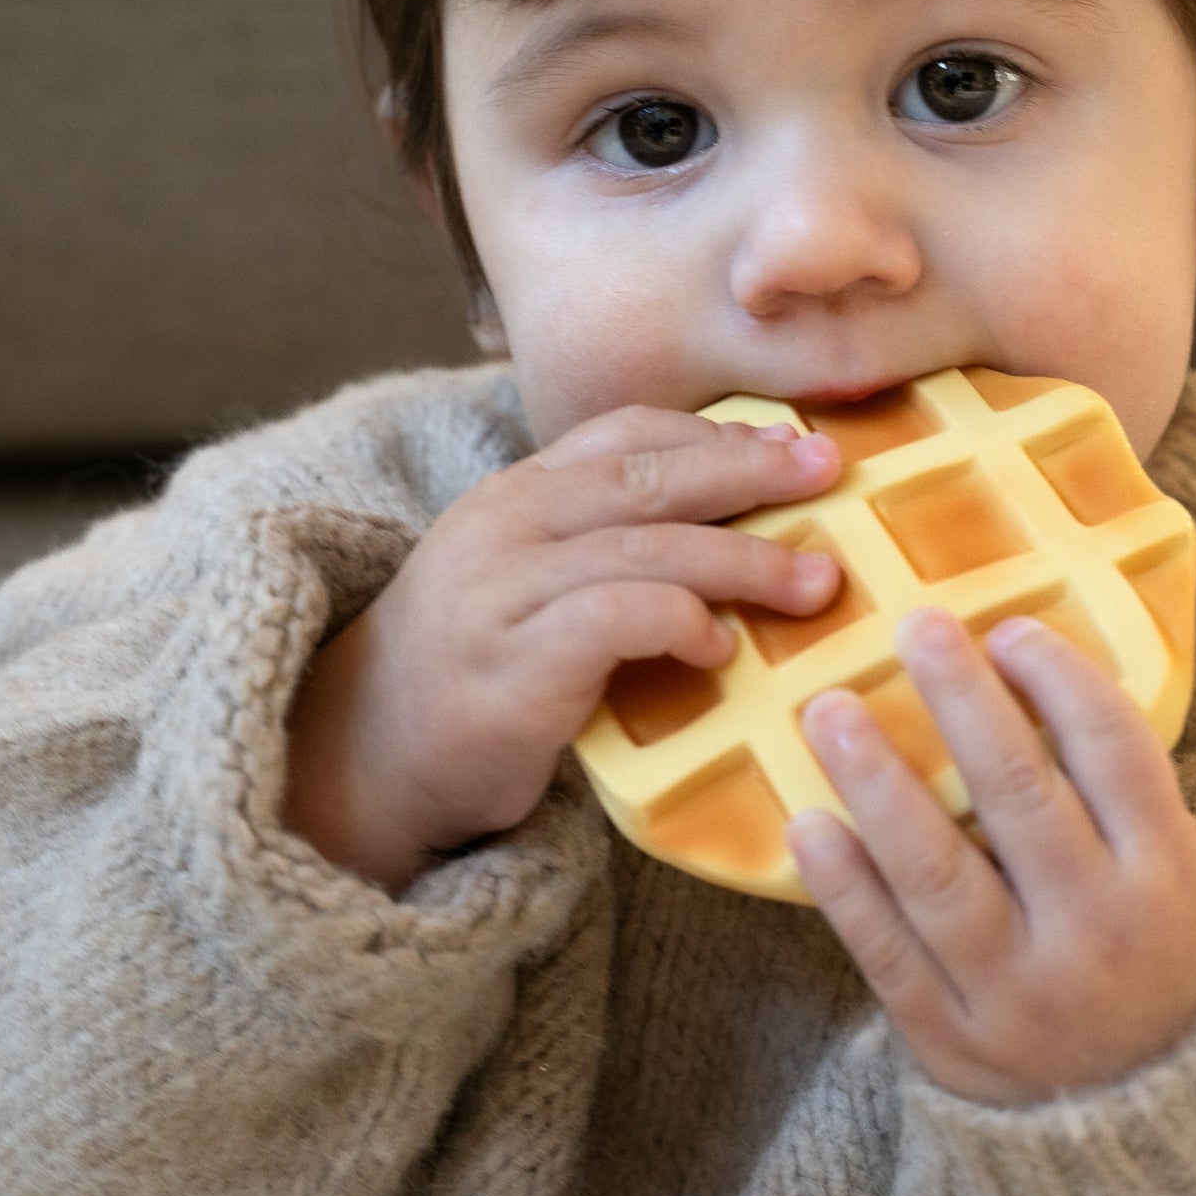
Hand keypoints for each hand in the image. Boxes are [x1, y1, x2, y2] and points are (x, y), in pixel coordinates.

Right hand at [283, 407, 842, 892]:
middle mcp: (504, 524)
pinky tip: (720, 649)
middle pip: (646, 474)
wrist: (364, 762)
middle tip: (831, 473)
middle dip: (749, 469)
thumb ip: (605, 546)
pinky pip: (613, 618)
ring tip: (815, 582)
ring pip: (644, 544)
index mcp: (515, 494)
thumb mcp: (529, 584)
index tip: (794, 444)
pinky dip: (679, 622)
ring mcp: (501, 591)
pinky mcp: (509, 665)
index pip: (624, 432)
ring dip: (743, 559)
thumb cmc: (473, 674)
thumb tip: (736, 532)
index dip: (716, 435)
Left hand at [787, 609, 1195, 1106]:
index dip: (1060, 680)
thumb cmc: (1162, 955)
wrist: (1164, 1127)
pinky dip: (844, 887)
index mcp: (1170, 878)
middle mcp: (1099, 933)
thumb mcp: (1184, 874)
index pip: (1114, 752)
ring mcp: (1022, 997)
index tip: (1009, 628)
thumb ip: (1118, 792)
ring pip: (938, 873)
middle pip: (1019, 794)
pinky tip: (808, 823)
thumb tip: (1021, 664)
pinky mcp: (957, 1047)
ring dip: (877, 781)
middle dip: (960, 700)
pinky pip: (888, 955)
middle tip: (914, 626)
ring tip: (829, 709)